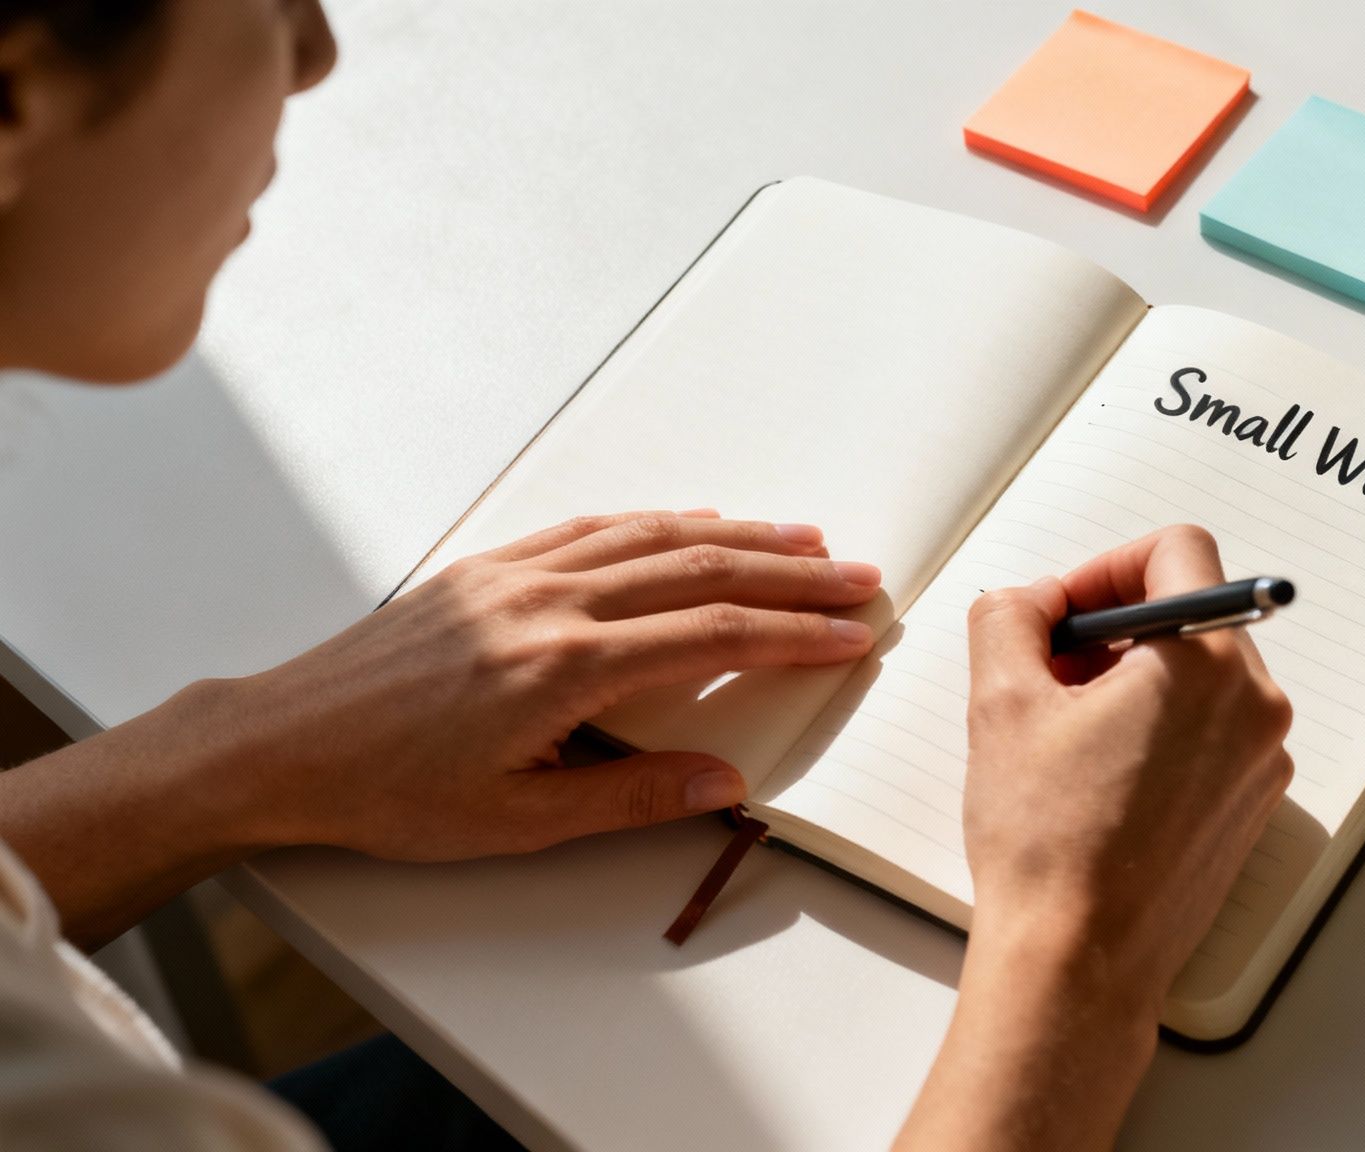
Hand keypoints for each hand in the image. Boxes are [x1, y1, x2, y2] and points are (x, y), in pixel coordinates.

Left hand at [210, 509, 881, 859]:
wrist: (282, 744)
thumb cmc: (390, 792)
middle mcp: (548, 603)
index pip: (711, 636)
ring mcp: (516, 574)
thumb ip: (631, 796)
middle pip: (699, 570)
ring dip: (738, 534)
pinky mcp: (488, 567)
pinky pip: (594, 527)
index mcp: (564, 667)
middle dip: (790, 572)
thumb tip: (726, 781)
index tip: (851, 633)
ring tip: (803, 538)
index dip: (793, 632)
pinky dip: (660, 522)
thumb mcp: (516, 820)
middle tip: (856, 576)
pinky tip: (696, 522)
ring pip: (653, 536)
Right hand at [962, 524, 1292, 1012]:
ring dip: (1132, 677)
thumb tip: (1030, 600)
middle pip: (1189, 613)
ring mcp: (1261, 759)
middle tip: (1047, 671)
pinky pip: (1210, 730)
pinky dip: (1158, 726)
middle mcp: (1254, 705)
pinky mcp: (1250, 804)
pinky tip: (1097, 772)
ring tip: (1064, 729)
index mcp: (1206, 663)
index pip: (1177, 551)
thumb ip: (1010, 617)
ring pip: (1198, 673)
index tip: (1062, 610)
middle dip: (1111, 627)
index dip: (1105, 566)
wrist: (1079, 960)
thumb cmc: (1047, 842)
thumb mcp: (1001, 701)